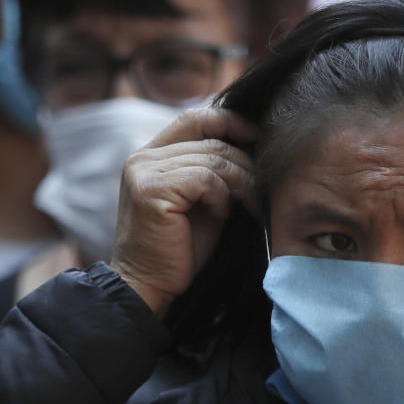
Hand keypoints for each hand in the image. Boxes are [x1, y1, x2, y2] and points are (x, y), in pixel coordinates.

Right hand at [110, 105, 257, 316]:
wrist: (151, 285)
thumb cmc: (181, 249)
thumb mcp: (202, 201)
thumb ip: (214, 170)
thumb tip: (253, 146)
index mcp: (152, 155)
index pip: (195, 118)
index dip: (229, 121)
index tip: (256, 139)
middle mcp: (144, 158)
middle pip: (211, 138)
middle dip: (245, 163)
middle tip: (259, 192)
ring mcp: (145, 172)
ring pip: (213, 158)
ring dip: (240, 183)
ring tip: (247, 206)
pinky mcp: (152, 191)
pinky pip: (205, 179)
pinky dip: (221, 197)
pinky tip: (220, 216)